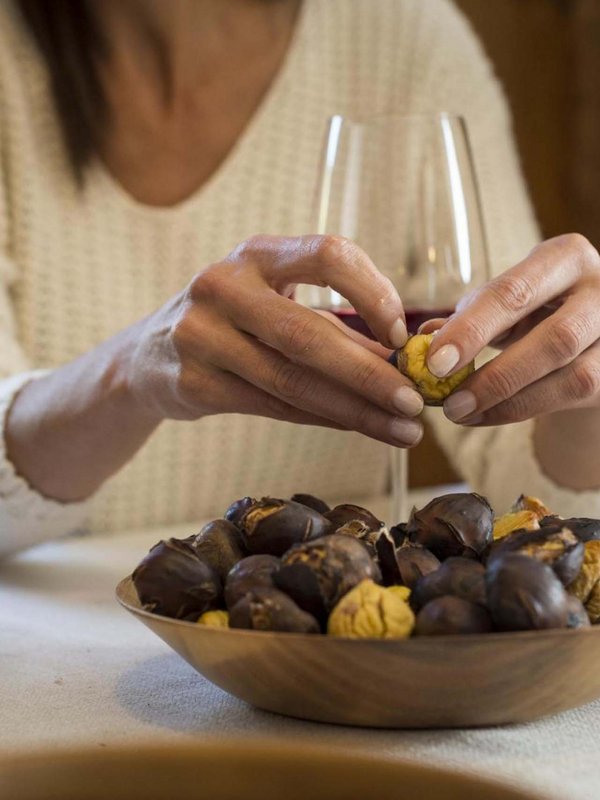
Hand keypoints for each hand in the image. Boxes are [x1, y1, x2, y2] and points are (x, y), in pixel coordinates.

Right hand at [127, 234, 423, 446]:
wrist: (149, 355)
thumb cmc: (232, 321)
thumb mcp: (269, 298)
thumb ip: (326, 318)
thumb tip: (403, 360)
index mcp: (255, 253)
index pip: (327, 254)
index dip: (374, 291)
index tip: (404, 335)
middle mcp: (223, 286)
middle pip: (308, 333)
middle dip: (371, 373)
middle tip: (417, 402)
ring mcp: (201, 336)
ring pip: (292, 380)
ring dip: (355, 409)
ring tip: (402, 428)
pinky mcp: (193, 383)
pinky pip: (272, 405)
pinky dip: (322, 419)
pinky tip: (358, 427)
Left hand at [422, 234, 599, 425]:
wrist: (591, 332)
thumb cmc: (537, 309)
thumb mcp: (506, 302)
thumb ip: (468, 316)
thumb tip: (421, 339)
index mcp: (566, 258)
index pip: (515, 292)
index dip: (472, 329)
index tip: (434, 361)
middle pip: (554, 337)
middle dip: (497, 373)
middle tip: (449, 400)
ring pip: (571, 375)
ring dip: (509, 400)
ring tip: (461, 412)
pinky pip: (573, 396)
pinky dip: (522, 409)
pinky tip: (485, 415)